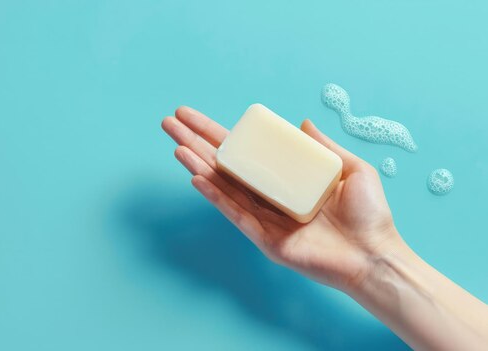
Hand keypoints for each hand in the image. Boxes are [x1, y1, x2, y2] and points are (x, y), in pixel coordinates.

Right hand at [162, 106, 406, 291]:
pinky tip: (196, 176)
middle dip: (196, 143)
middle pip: (225, 165)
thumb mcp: (352, 169)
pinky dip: (215, 195)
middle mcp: (270, 196)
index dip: (219, 134)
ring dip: (198, 164)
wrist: (377, 254)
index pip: (246, 152)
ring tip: (176, 144)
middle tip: (170, 123)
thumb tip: (302, 123)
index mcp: (287, 179)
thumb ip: (326, 147)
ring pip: (224, 186)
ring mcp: (265, 218)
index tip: (194, 117)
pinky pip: (235, 213)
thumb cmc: (370, 215)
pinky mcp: (265, 239)